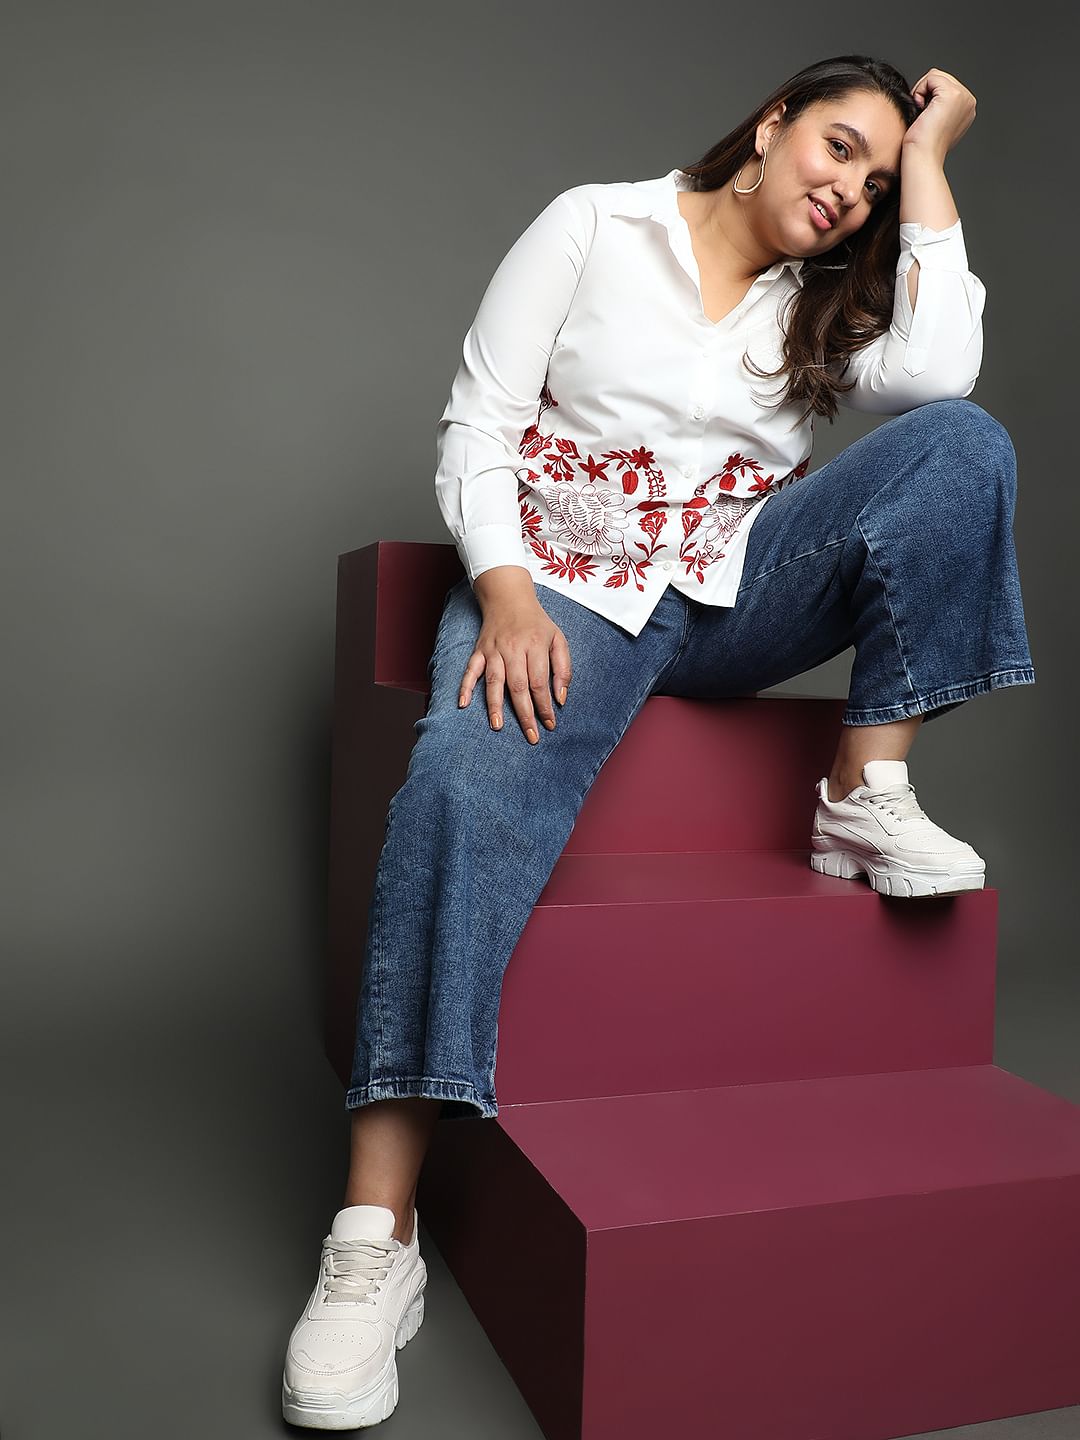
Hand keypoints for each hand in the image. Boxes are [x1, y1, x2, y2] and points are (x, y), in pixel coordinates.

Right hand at [459, 571, 572, 742]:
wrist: (509, 597)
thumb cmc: (537, 623)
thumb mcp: (558, 639)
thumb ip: (563, 668)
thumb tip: (560, 698)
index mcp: (535, 646)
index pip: (540, 682)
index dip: (545, 706)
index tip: (549, 725)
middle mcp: (513, 648)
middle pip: (518, 686)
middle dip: (525, 714)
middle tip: (531, 736)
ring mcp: (493, 650)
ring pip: (494, 681)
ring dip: (495, 705)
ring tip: (498, 726)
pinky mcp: (479, 651)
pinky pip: (470, 670)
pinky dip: (466, 687)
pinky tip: (463, 704)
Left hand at [904, 68, 975, 162]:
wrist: (923, 157)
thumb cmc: (923, 147)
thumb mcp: (935, 122)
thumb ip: (938, 107)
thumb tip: (928, 98)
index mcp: (966, 108)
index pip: (944, 85)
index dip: (929, 97)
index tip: (926, 119)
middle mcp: (968, 101)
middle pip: (940, 77)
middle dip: (926, 93)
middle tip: (922, 116)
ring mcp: (963, 96)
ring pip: (936, 76)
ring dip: (922, 92)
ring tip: (922, 114)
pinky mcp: (953, 94)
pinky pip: (931, 77)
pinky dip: (920, 91)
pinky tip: (921, 110)